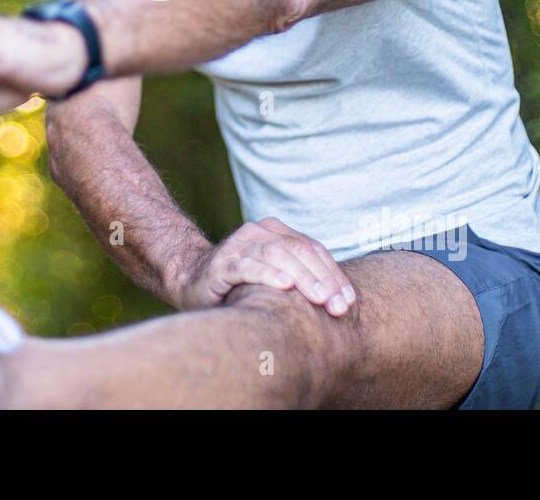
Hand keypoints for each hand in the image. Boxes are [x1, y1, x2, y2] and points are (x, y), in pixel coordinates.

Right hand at [172, 217, 356, 316]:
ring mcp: (240, 246)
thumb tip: (343, 302)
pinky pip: (247, 266)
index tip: (350, 302)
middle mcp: (260, 233)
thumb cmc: (241, 283)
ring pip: (278, 255)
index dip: (335, 274)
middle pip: (300, 250)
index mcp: (277, 233)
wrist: (190, 278)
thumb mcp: (274, 276)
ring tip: (320, 297)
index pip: (314, 250)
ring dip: (303, 277)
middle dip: (324, 279)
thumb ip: (300, 277)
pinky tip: (284, 285)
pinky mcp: (222, 263)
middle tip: (339, 306)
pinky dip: (268, 274)